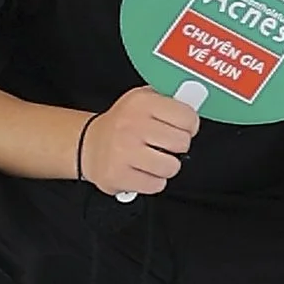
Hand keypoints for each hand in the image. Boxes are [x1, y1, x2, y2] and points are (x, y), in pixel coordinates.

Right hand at [81, 85, 199, 196]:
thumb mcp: (144, 99)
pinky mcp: (117, 176)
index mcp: (142, 103)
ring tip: (156, 158)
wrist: (87, 143)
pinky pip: (155, 185)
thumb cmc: (122, 123)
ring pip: (171, 167)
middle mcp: (132, 126)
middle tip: (167, 144)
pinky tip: (144, 170)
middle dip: (179, 146)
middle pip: (182, 143)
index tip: (184, 128)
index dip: (190, 125)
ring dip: (167, 166)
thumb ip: (169, 98)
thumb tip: (196, 99)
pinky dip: (154, 181)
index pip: (187, 117)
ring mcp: (123, 152)